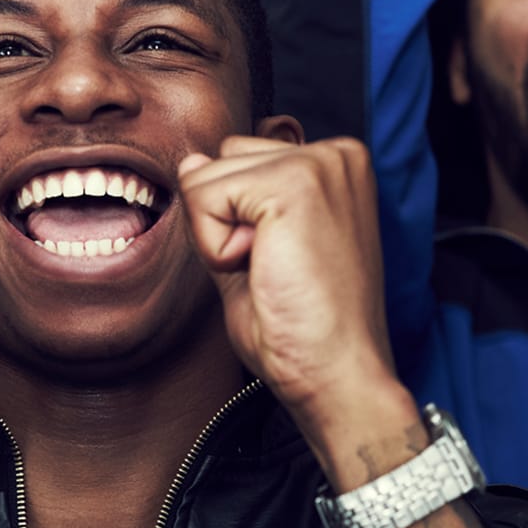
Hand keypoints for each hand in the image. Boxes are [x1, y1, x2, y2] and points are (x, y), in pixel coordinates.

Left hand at [178, 134, 419, 486]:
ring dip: (220, 237)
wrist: (335, 373)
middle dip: (225, 224)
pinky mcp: (295, 182)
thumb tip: (192, 161)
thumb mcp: (252, 251)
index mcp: (333, 166)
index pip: (237, 161)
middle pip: (218, 162)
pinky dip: (216, 247)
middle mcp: (334, 153)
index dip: (235, 223)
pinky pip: (203, 197)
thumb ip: (224, 205)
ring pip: (204, 178)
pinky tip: (264, 270)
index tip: (283, 264)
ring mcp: (319, 162)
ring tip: (273, 270)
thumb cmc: (303, 328)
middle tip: (276, 270)